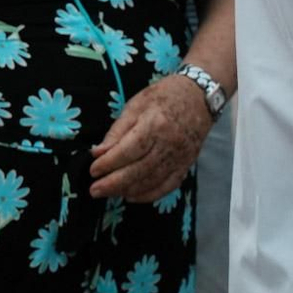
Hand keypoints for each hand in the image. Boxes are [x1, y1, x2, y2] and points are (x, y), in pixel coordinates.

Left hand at [88, 74, 212, 201]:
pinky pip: (168, 186)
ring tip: (109, 194)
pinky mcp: (186, 165)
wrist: (199, 97)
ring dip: (128, 190)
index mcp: (154, 125)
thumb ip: (117, 131)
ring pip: (152, 181)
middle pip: (140, 170)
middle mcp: (169, 144)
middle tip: (95, 190)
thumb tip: (98, 152)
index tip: (93, 170)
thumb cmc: (163, 96)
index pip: (129, 150)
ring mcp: (180, 157)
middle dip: (114, 183)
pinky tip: (132, 196)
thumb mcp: (135, 105)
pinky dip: (149, 194)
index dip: (109, 163)